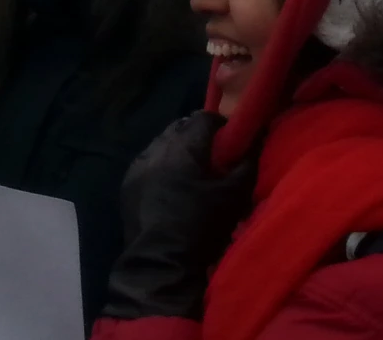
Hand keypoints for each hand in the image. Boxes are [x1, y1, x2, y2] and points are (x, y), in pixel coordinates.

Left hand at [98, 112, 257, 320]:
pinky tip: (169, 185)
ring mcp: (139, 165)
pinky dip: (161, 166)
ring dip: (177, 150)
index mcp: (184, 145)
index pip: (205, 117)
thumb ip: (247, 163)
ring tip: (190, 172)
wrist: (161, 264)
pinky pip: (148, 162)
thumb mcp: (234, 196)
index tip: (231, 143)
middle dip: (197, 136)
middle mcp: (158, 147)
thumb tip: (255, 140)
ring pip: (162, 143)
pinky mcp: (127, 183)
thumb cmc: (201, 227)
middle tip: (212, 157)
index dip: (221, 126)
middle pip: (181, 127)